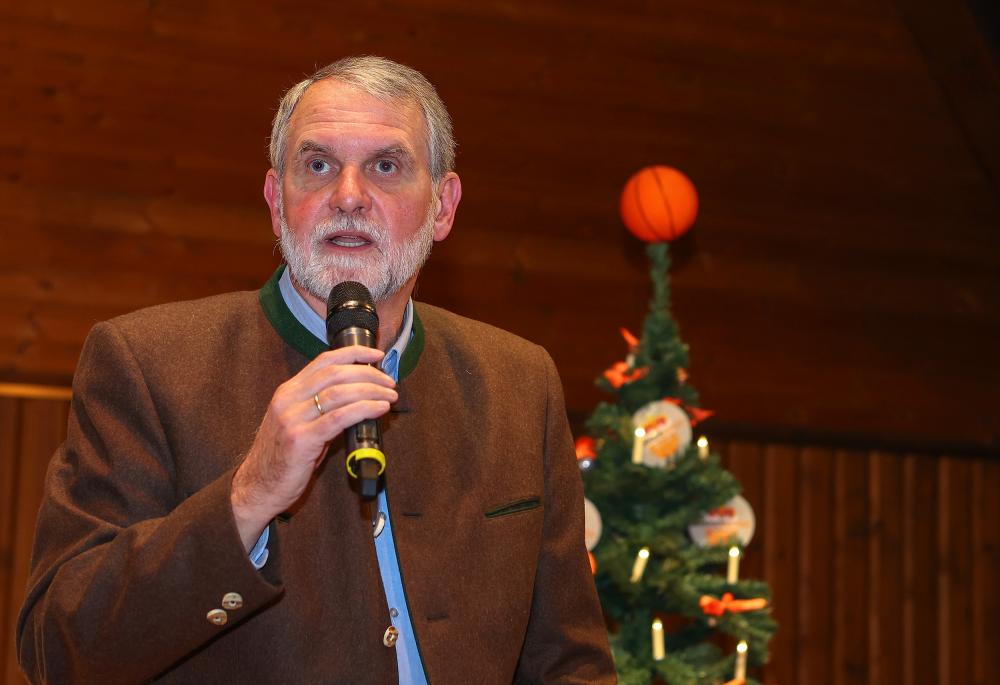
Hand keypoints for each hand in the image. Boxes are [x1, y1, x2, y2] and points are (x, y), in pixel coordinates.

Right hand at [230, 345, 397, 549]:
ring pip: (339, 393)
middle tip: (389, 382)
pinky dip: (364, 409)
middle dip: (368, 373)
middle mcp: (288, 400)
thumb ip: (321, 409)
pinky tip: (379, 408)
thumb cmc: (281, 458)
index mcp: (288, 392)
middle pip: (335, 374)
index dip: (352, 353)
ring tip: (390, 395)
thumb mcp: (297, 424)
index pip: (323, 361)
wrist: (256, 487)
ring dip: (371, 390)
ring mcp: (293, 419)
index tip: (375, 354)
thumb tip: (359, 399)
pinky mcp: (301, 439)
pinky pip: (339, 418)